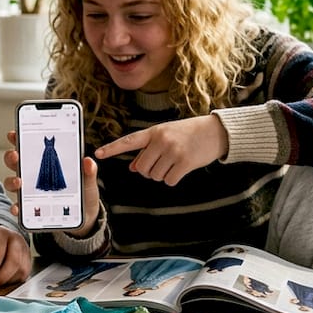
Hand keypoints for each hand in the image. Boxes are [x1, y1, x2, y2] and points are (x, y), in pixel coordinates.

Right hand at [6, 131, 101, 237]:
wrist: (84, 217)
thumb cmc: (83, 194)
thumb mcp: (88, 181)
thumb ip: (88, 172)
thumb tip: (88, 161)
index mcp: (45, 163)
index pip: (29, 148)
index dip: (19, 139)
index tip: (14, 134)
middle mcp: (33, 176)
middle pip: (15, 162)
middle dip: (12, 157)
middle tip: (15, 154)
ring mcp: (29, 192)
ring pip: (12, 183)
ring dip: (12, 181)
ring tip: (19, 182)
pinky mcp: (30, 209)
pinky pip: (19, 207)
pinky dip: (16, 207)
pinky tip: (18, 208)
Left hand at [95, 114, 227, 185]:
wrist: (215, 131)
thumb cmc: (188, 133)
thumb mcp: (166, 136)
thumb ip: (148, 150)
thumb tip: (132, 168)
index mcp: (154, 132)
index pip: (129, 141)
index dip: (113, 148)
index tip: (97, 154)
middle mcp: (161, 140)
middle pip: (142, 168)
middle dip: (149, 171)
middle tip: (162, 163)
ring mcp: (173, 151)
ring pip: (155, 176)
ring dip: (162, 175)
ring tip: (174, 162)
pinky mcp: (185, 162)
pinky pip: (169, 180)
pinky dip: (174, 179)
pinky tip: (182, 168)